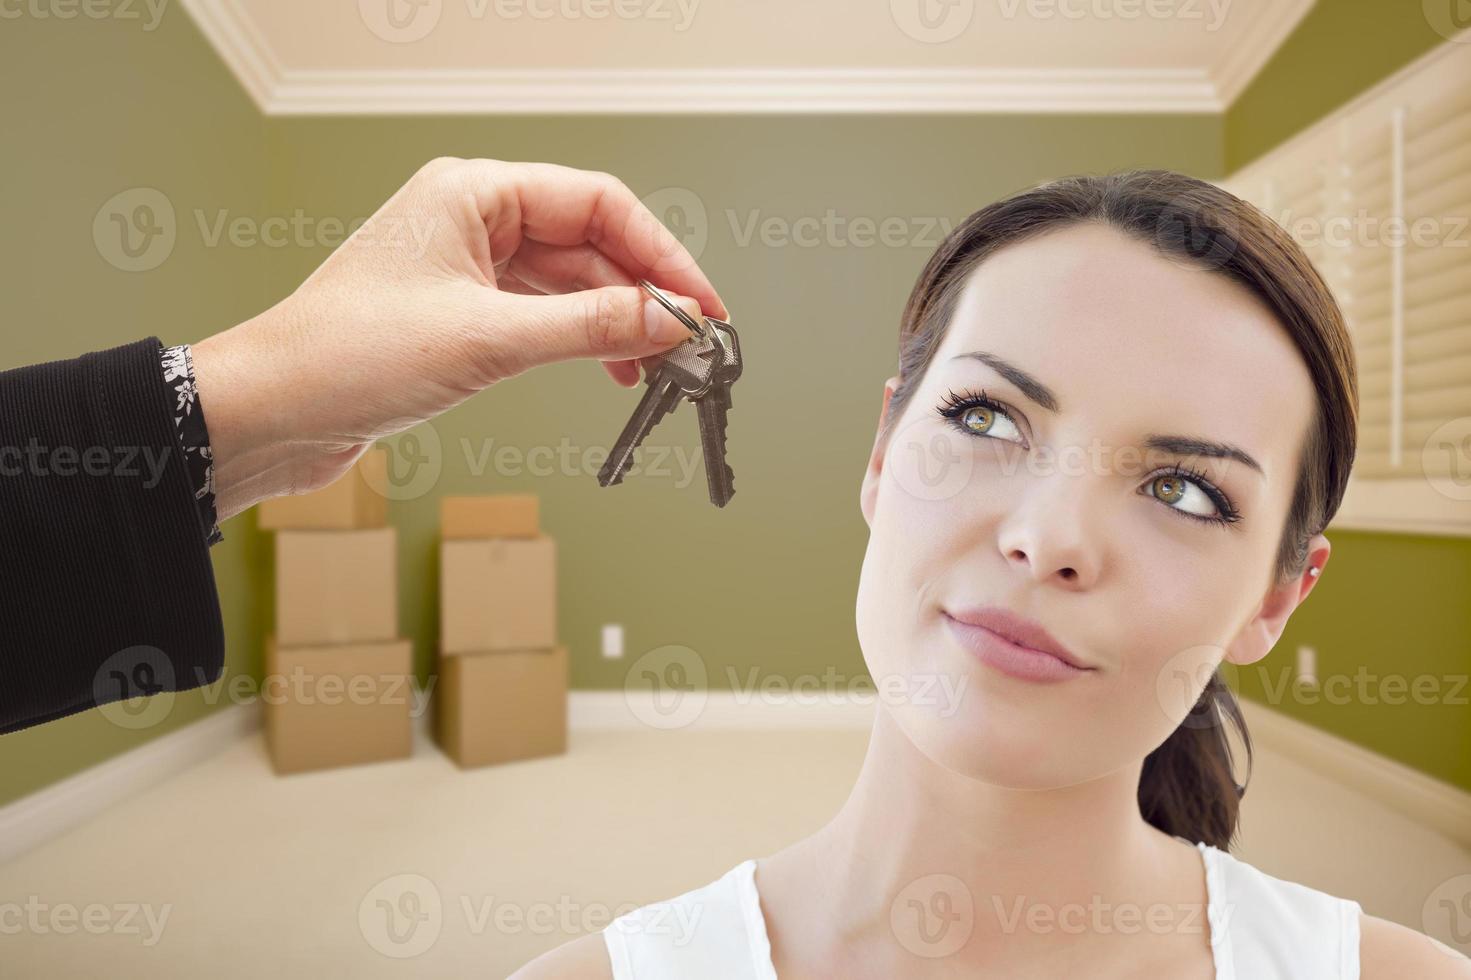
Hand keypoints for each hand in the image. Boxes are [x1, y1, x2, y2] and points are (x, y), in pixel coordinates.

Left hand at [189, 157, 725, 521]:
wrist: (272, 412)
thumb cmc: (347, 355)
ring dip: (616, 322)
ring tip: (658, 366)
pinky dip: (581, 341)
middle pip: (589, 242)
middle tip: (690, 341)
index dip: (659, 254)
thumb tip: (669, 319)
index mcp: (473, 192)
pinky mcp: (461, 313)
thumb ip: (589, 328)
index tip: (700, 303)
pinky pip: (542, 315)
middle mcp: (472, 219)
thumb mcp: (488, 340)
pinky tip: (612, 370)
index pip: (597, 203)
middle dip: (643, 291)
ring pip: (569, 282)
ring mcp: (466, 267)